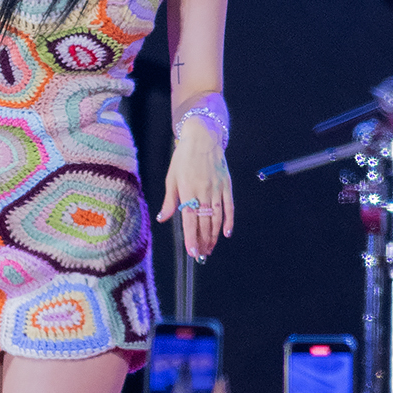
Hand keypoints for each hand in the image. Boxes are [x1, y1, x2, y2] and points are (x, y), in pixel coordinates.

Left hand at [157, 121, 232, 260]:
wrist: (202, 138)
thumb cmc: (183, 158)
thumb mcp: (172, 178)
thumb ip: (169, 201)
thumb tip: (162, 218)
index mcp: (187, 190)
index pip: (190, 220)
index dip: (191, 237)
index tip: (192, 252)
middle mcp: (203, 192)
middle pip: (204, 222)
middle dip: (202, 241)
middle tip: (201, 255)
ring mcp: (216, 189)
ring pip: (217, 218)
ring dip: (214, 235)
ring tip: (210, 248)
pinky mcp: (226, 185)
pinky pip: (229, 206)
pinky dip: (229, 220)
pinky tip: (226, 233)